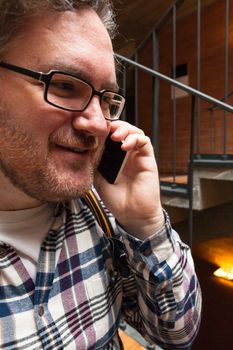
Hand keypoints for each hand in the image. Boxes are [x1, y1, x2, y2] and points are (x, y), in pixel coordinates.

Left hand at [94, 121, 163, 239]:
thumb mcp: (98, 178)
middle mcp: (127, 154)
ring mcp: (138, 155)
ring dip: (125, 129)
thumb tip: (87, 144)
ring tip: (116, 137)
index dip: (104, 129)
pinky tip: (125, 146)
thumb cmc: (116, 199)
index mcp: (114, 157)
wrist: (132, 215)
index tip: (93, 129)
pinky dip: (136, 139)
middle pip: (123, 129)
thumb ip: (95, 162)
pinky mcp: (148, 159)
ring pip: (135, 132)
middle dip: (114, 125)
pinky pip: (145, 142)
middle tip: (106, 130)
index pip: (110, 135)